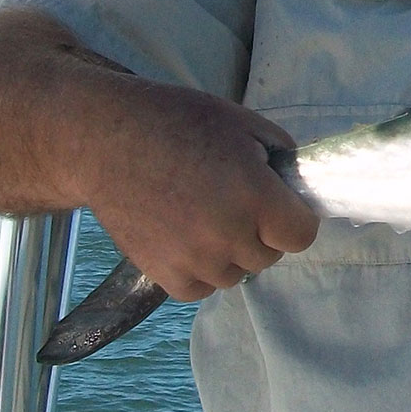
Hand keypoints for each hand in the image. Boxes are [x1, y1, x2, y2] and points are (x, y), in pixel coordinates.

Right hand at [79, 79, 319, 301]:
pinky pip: (201, 288)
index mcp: (255, 197)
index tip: (279, 204)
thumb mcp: (245, 125)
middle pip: (270, 255)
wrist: (108, 141)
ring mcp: (193, 259)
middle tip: (237, 203)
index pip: (302, 235)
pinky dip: (201, 270)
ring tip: (208, 217)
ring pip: (236, 274)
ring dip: (231, 253)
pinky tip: (189, 238)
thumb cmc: (180, 123)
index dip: (295, 218)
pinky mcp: (162, 274)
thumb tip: (296, 187)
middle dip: (263, 232)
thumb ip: (281, 158)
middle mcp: (227, 235)